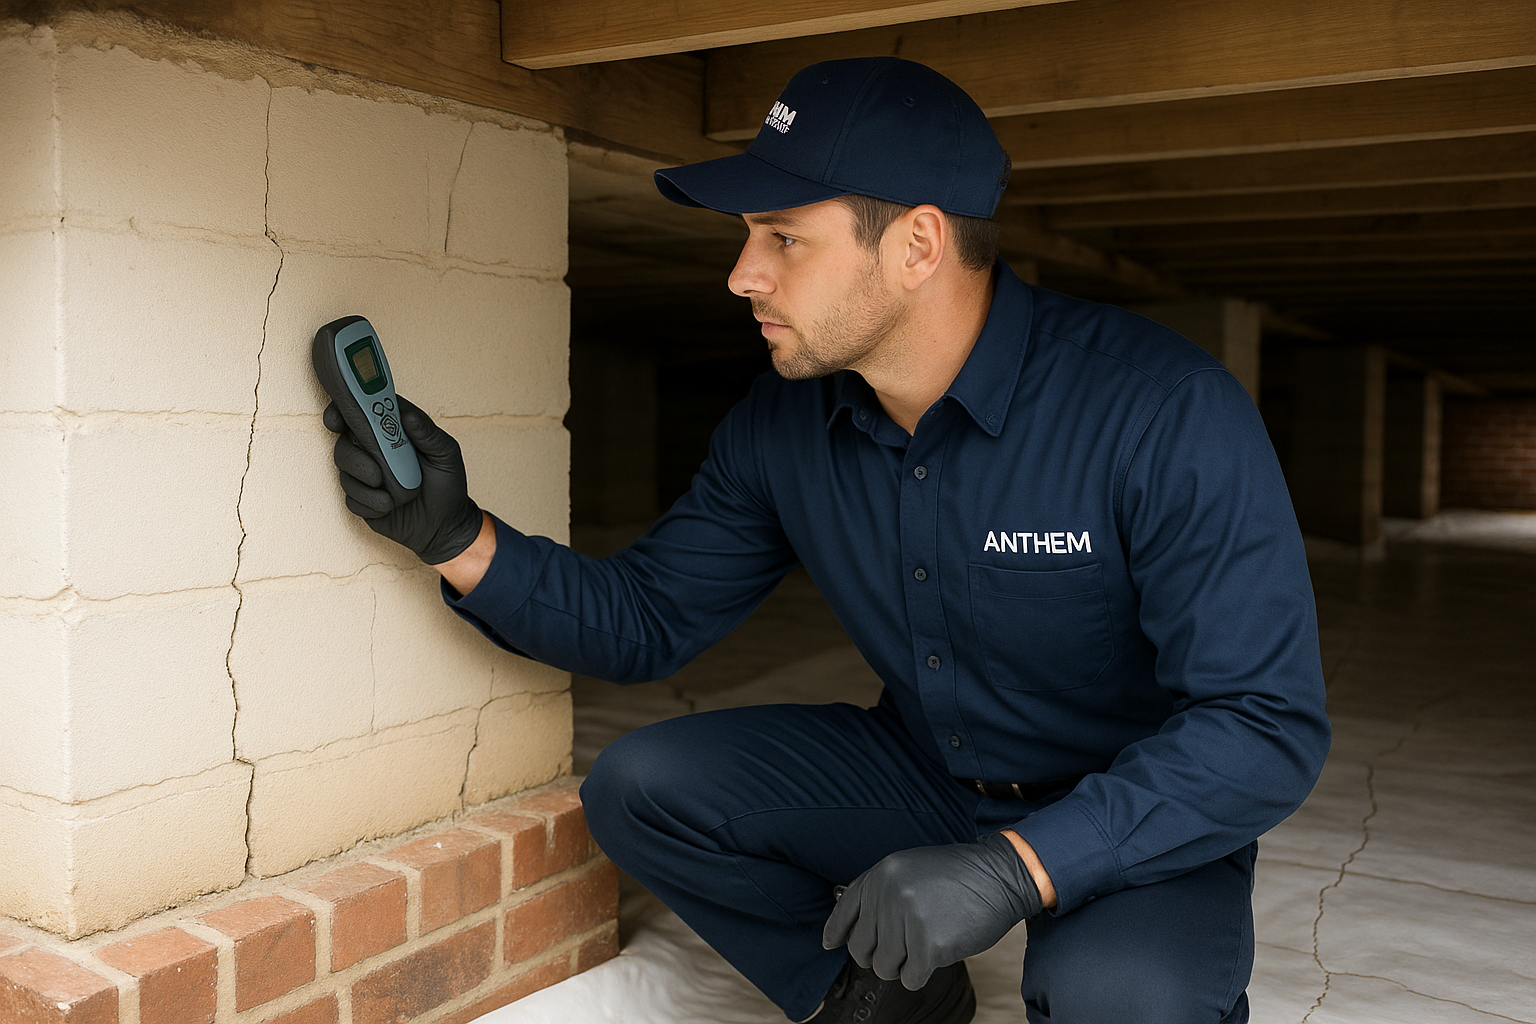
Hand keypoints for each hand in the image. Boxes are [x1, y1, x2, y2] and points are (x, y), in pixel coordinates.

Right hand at [325, 395, 483, 564]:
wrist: (445, 526)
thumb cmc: (448, 485)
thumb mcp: (446, 455)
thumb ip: (428, 433)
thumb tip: (407, 414)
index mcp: (393, 432)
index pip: (362, 411)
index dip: (344, 409)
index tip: (339, 417)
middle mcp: (374, 451)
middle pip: (344, 441)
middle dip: (352, 454)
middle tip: (372, 467)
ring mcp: (365, 475)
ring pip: (344, 470)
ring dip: (365, 482)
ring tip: (391, 493)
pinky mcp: (361, 499)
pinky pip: (351, 498)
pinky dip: (370, 503)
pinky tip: (389, 506)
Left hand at [822, 832, 1042, 990]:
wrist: (1000, 876)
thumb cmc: (957, 876)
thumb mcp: (910, 868)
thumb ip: (881, 892)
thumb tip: (847, 931)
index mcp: (881, 874)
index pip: (844, 911)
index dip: (836, 931)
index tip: (830, 944)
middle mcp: (888, 894)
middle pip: (861, 948)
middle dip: (879, 955)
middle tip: (902, 948)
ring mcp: (908, 919)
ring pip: (884, 968)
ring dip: (903, 966)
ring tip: (925, 945)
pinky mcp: (929, 944)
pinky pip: (910, 979)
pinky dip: (921, 974)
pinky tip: (938, 954)